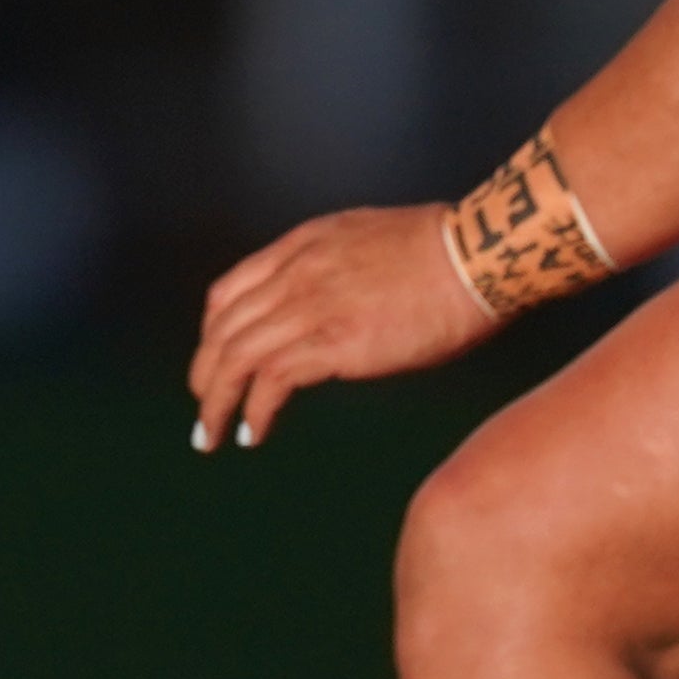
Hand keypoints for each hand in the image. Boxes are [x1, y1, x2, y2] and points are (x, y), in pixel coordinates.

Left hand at [188, 204, 496, 452]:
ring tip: (211, 434)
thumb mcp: (369, 244)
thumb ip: (337, 269)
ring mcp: (311, 305)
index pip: (228, 292)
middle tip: (204, 410)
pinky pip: (270, 380)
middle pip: (222, 329)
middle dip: (204, 374)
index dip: (212, 335)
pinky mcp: (333, 341)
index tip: (215, 363)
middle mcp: (295, 272)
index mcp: (301, 246)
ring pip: (235, 357)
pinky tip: (253, 433)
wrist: (475, 256)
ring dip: (216, 401)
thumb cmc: (445, 255)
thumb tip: (335, 306)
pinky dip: (253, 411)